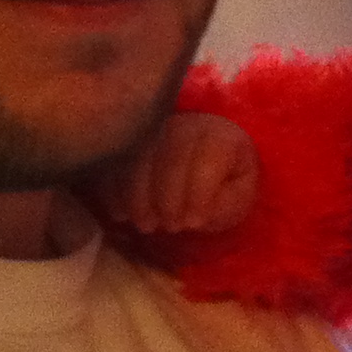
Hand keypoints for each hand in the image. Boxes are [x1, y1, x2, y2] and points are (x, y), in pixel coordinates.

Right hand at [86, 112, 258, 233]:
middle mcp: (187, 124)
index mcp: (222, 135)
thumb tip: (193, 216)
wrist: (205, 172)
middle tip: (169, 228)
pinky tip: (122, 216)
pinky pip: (114, 161)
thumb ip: (224, 204)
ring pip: (139, 155)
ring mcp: (154, 129)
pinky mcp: (128, 142)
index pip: (208, 156)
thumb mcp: (237, 200)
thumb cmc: (224, 188)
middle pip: (171, 152)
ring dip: (139, 196)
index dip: (199, 193)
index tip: (193, 224)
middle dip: (168, 196)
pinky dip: (115, 190)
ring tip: (147, 226)